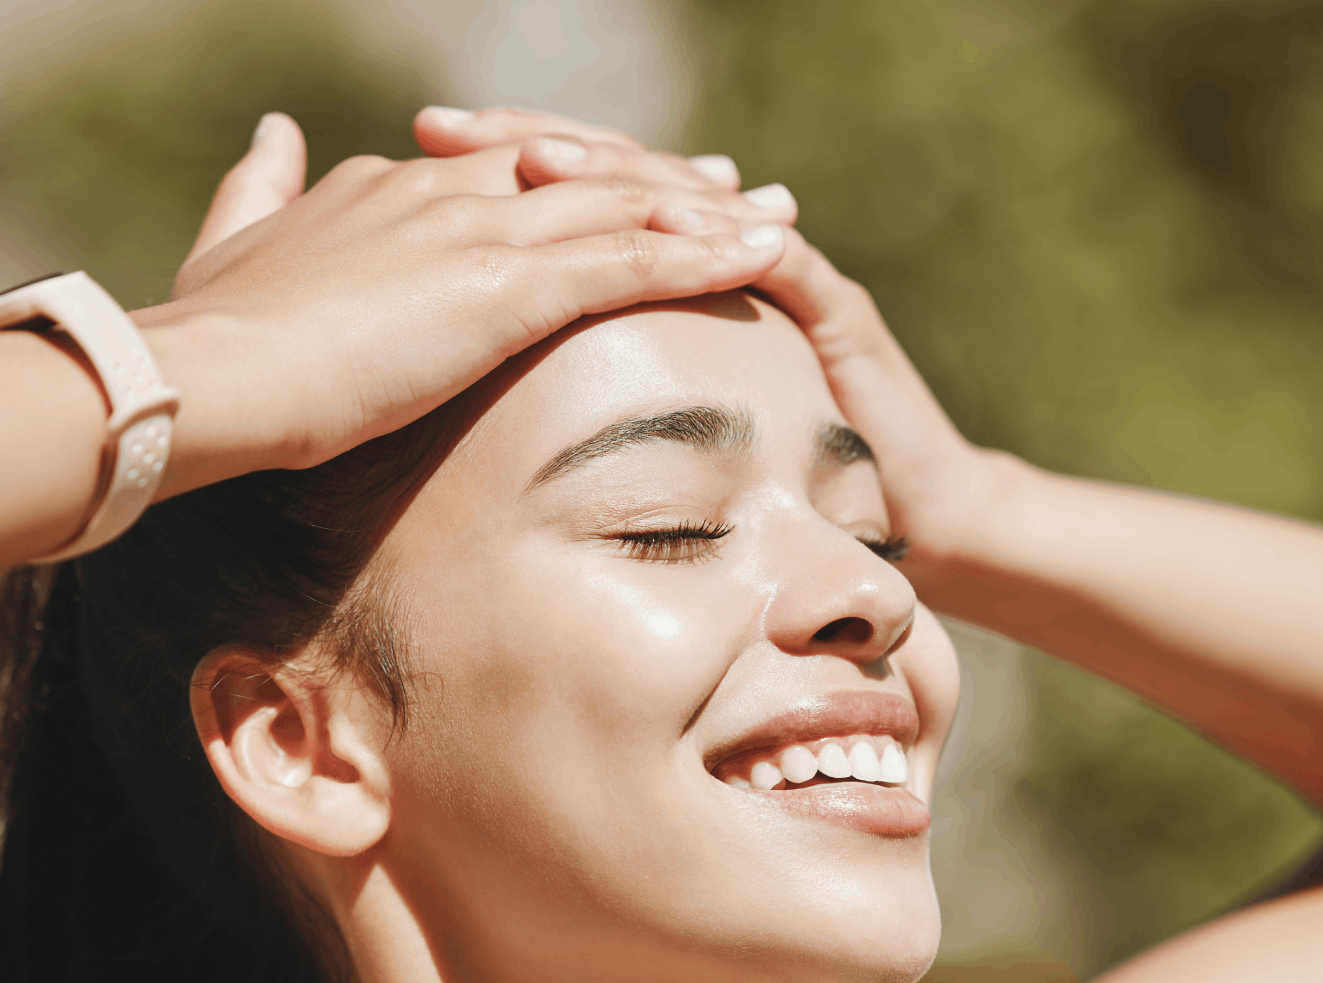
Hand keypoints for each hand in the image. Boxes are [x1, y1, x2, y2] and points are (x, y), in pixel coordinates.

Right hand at [138, 110, 799, 493]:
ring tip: (777, 217)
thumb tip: (275, 131)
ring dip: (706, 215)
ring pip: (620, 211)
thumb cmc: (212, 335)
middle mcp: (448, 194)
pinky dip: (699, 259)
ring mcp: (479, 234)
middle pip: (583, 176)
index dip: (579, 175)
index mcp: (395, 189)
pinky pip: (625, 265)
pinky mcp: (503, 287)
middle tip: (736, 186)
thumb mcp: (232, 248)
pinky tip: (759, 259)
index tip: (628, 183)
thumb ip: (260, 189)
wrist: (207, 375)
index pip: (510, 170)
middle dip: (664, 183)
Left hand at [422, 107, 999, 573]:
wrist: (912, 515)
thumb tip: (479, 395)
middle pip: (614, 175)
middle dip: (524, 144)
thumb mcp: (655, 432)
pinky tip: (662, 229)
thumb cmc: (775, 488)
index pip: (573, 198)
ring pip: (686, 201)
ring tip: (527, 160)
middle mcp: (715, 255)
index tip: (410, 150)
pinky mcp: (835, 313)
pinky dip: (717, 242)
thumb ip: (589, 400)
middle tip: (437, 126)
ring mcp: (777, 272)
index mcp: (664, 274)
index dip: (491, 167)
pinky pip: (777, 261)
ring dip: (606, 176)